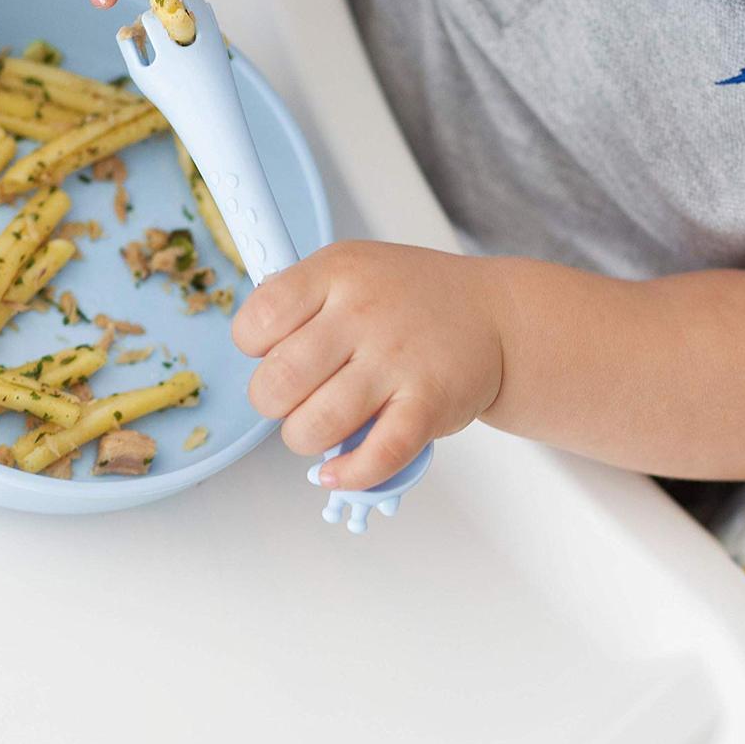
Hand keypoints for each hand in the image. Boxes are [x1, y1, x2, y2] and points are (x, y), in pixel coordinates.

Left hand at [232, 242, 504, 489]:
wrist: (494, 317)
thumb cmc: (410, 299)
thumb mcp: (350, 270)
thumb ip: (299, 300)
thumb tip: (250, 345)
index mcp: (335, 273)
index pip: (258, 320)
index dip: (253, 347)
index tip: (272, 352)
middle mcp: (363, 313)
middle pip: (278, 380)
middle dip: (272, 401)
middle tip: (292, 398)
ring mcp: (397, 360)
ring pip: (316, 424)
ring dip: (304, 439)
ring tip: (318, 428)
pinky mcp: (428, 404)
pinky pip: (375, 455)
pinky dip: (348, 473)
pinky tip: (337, 470)